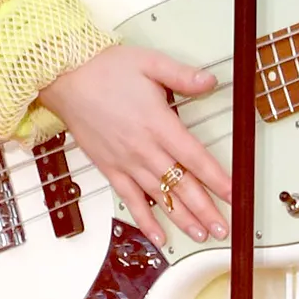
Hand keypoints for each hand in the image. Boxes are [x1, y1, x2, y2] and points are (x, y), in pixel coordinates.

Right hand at [41, 44, 229, 246]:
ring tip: (201, 234)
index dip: (216, 179)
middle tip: (222, 226)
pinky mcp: (109, 168)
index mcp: (158, 123)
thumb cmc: (105, 69)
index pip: (195, 157)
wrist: (65, 78)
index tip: (233, 194)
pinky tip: (158, 236)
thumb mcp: (150, 62)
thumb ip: (182, 75)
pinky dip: (145, 220)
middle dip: (205, 209)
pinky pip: (130, 200)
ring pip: (160, 197)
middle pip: (181, 185)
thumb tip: (209, 81)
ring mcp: (126, 162)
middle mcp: (144, 148)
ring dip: (182, 219)